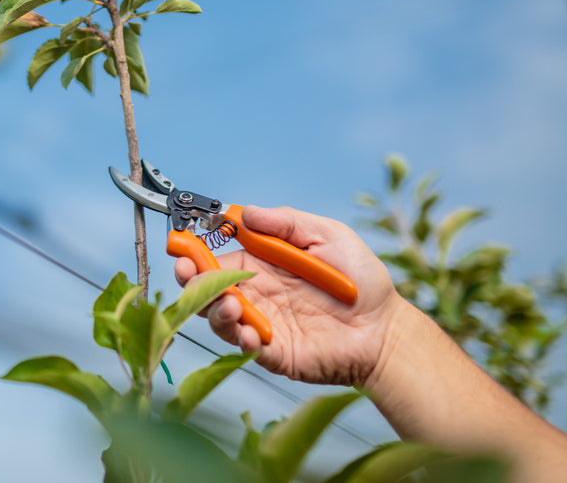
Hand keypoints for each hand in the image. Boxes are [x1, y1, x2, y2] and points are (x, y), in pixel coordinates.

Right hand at [175, 205, 403, 385]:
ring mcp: (261, 324)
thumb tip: (246, 213)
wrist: (385, 330)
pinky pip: (245, 348)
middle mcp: (254, 294)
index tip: (181, 246)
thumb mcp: (328, 236)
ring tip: (232, 304)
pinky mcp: (273, 353)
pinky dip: (241, 340)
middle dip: (190, 281)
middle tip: (186, 273)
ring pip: (219, 318)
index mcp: (260, 265)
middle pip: (208, 289)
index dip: (195, 252)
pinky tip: (252, 333)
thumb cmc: (360, 281)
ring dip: (214, 310)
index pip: (216, 258)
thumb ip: (286, 222)